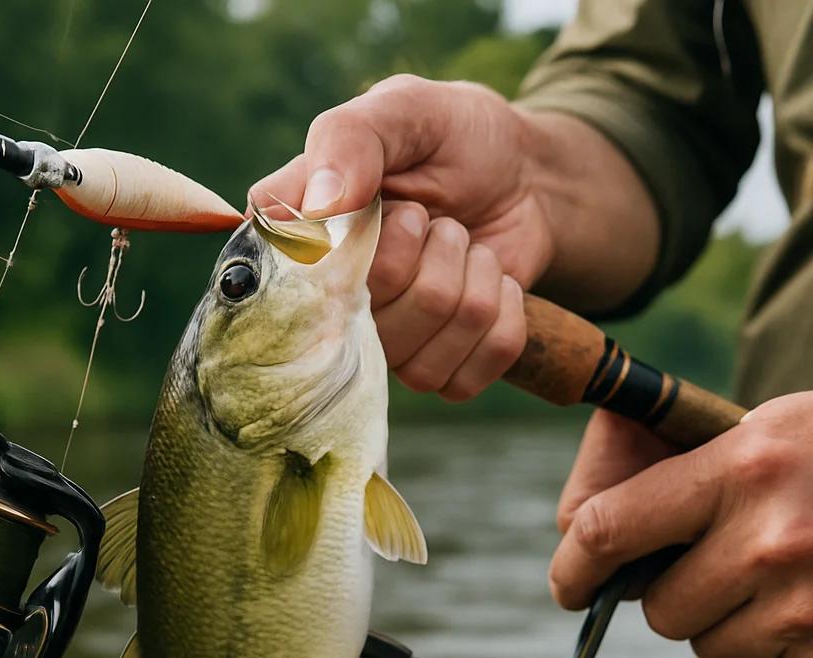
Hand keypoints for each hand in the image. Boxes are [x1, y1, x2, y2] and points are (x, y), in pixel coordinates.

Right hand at [251, 74, 658, 400]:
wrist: (529, 176)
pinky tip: (493, 283)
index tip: (401, 207)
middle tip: (438, 217)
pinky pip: (468, 377)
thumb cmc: (454, 140)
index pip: (296, 289)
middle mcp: (334, 308)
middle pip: (378, 322)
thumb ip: (350, 141)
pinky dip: (502, 319)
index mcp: (303, 246)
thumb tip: (319, 208)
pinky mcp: (438, 371)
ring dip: (471, 284)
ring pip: (424, 361)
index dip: (356, 254)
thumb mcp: (405, 111)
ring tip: (466, 245)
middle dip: (435, 253)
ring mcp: (386, 348)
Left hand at [550, 396, 812, 657]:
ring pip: (714, 648)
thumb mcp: (768, 430)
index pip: (606, 528)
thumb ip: (680, 471)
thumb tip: (580, 529)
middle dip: (672, 594)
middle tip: (716, 564)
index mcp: (743, 468)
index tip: (570, 584)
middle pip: (660, 609)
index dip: (573, 566)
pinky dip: (785, 650)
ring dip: (732, 623)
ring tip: (785, 576)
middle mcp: (773, 539)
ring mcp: (811, 605)